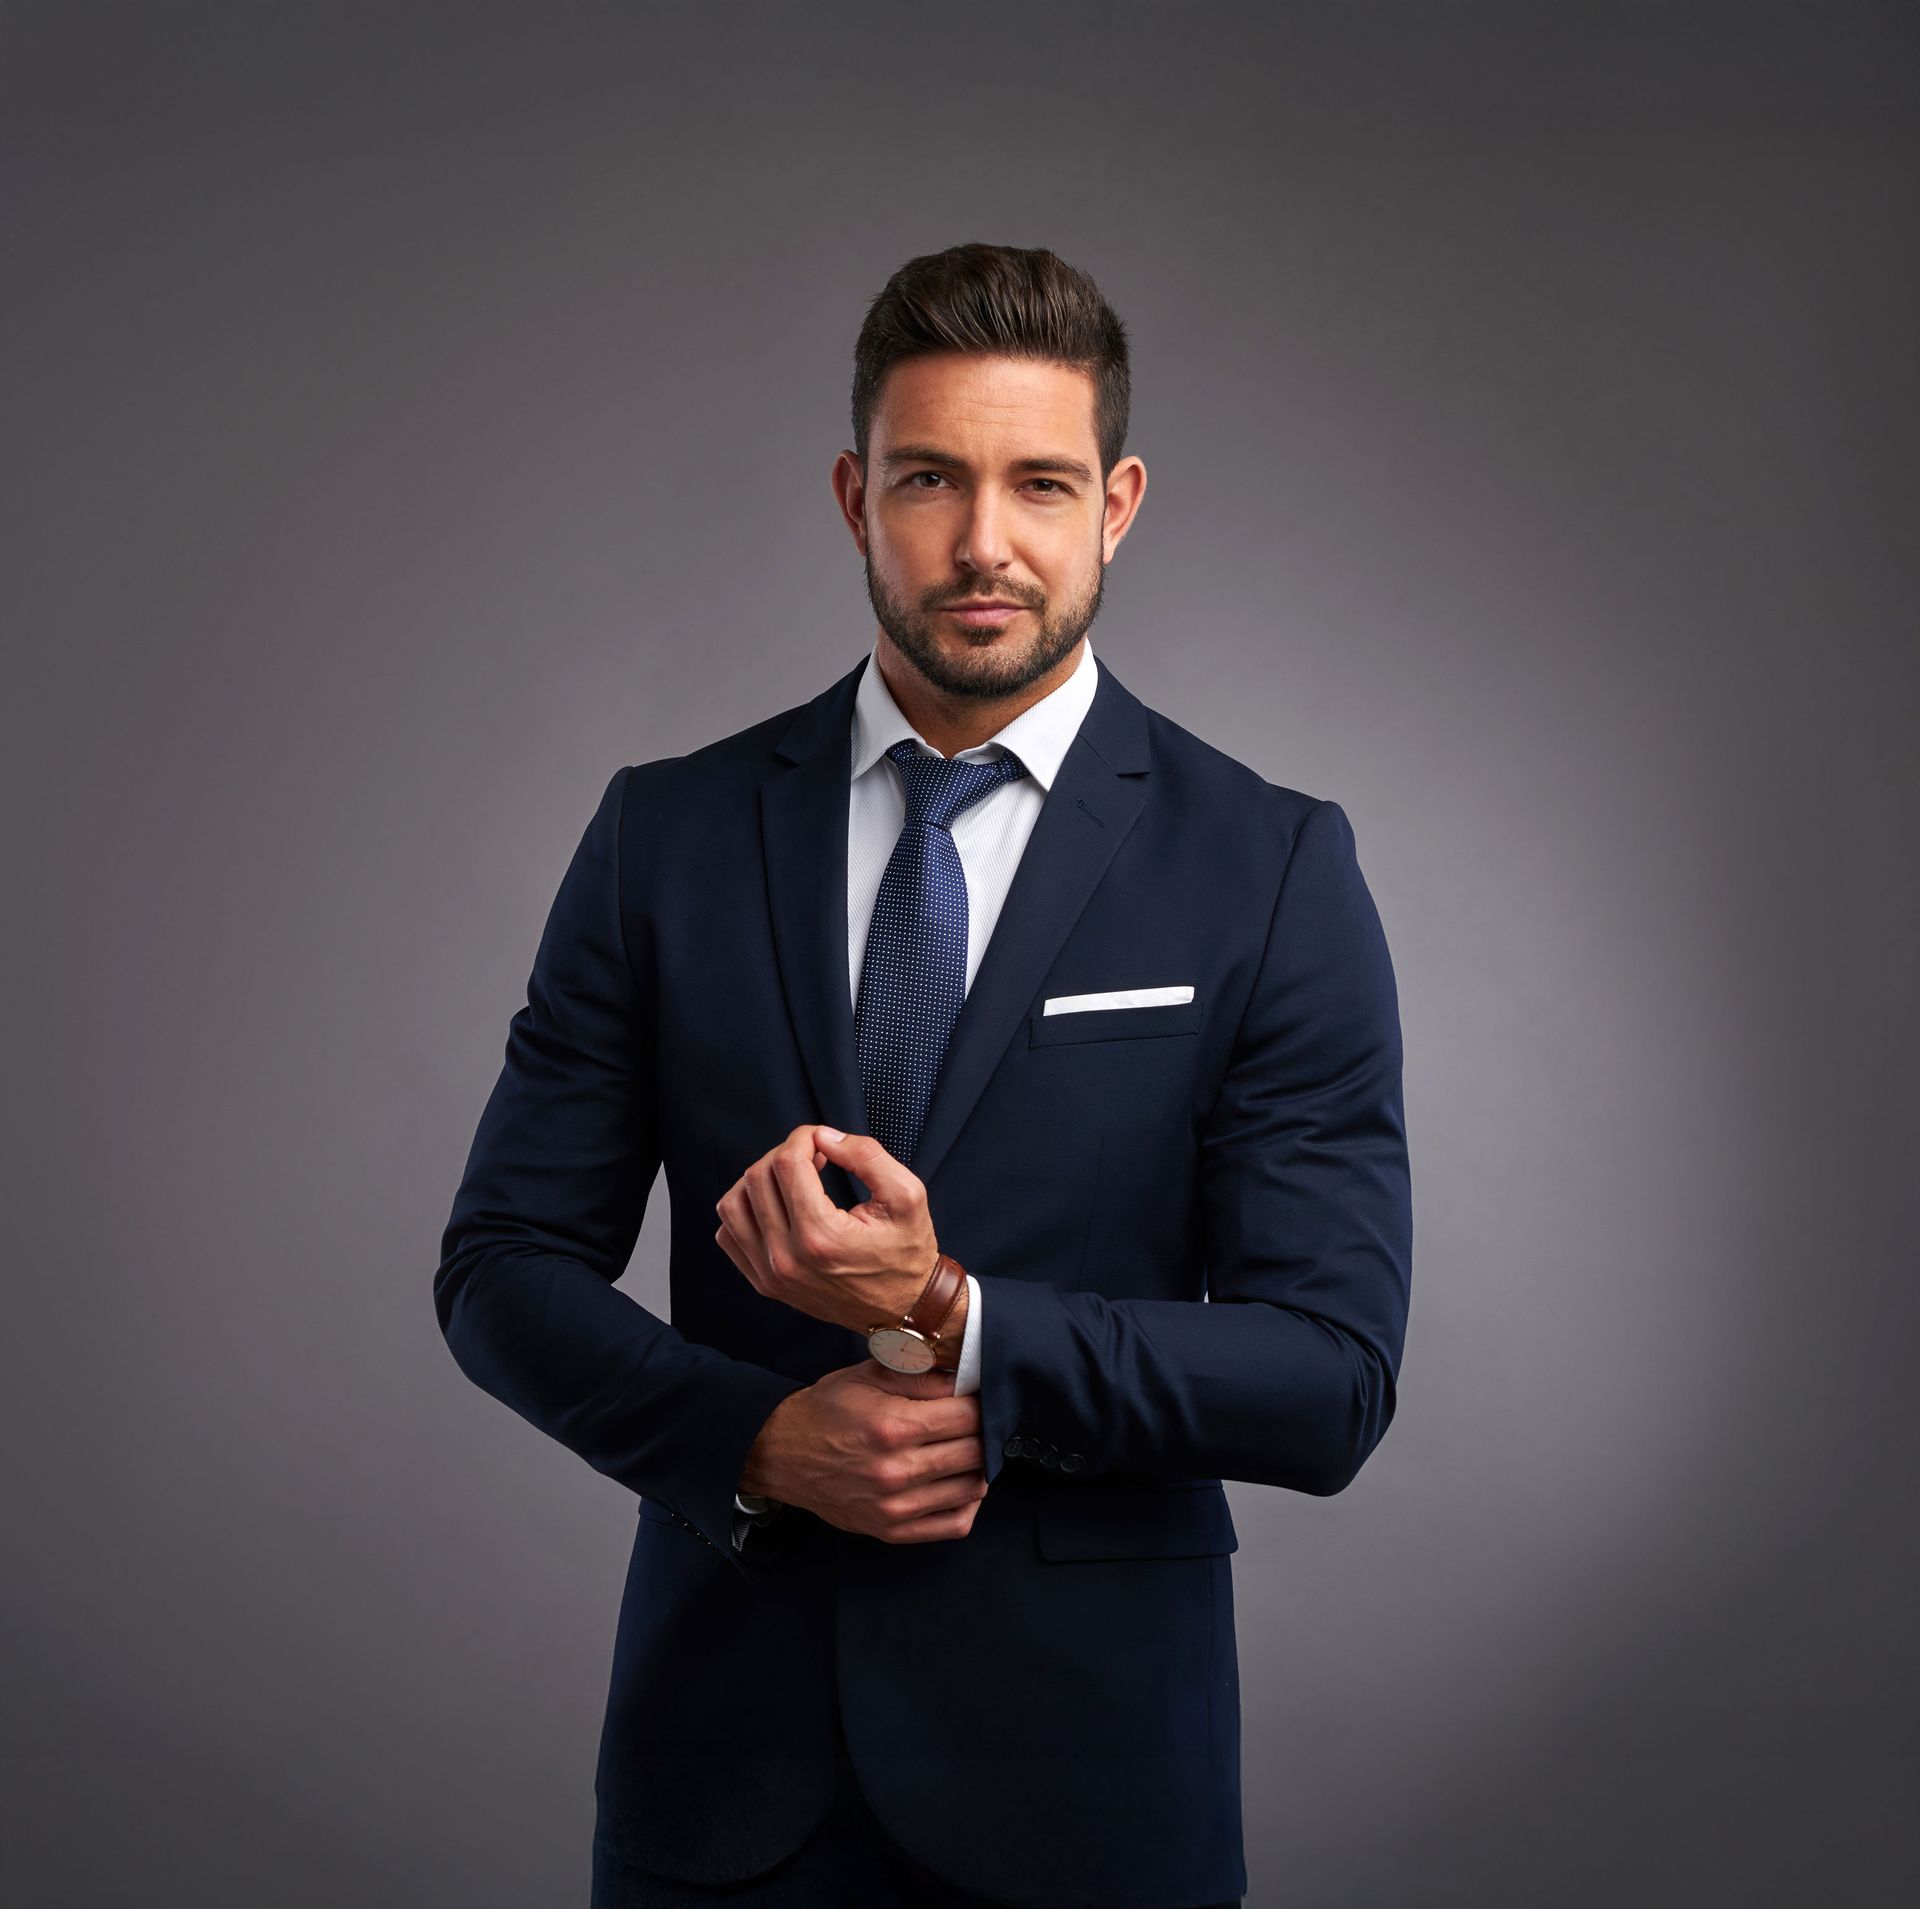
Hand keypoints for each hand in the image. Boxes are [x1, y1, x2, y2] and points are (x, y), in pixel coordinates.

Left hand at [714, 1125, 941, 1334]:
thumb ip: (866, 1156)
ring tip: (790, 1180)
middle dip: (783, 1154)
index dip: (803, 1138)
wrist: (903, 1308)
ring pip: (733, 1205)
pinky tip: (776, 1207)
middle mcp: (788, 1258)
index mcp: (821, 1236)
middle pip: (757, 1179)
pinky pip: (728, 1235)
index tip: (822, 1140)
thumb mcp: (907, 1195)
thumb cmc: (908, 1253)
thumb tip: (823, 1136)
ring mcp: (771, 1275)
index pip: (786, 1163)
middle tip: (812, 1157)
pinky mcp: (765, 1284)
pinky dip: (746, 1212)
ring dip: (759, 1180)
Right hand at [738, 1361, 987, 1542]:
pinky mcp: (893, 1530)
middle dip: (984, 1432)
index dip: (982, 1403)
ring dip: (980, 1466)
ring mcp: (896, 1506)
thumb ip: (920, 1376)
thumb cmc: (826, 1409)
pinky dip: (969, 1504)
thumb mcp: (868, 1376)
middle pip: (975, 1452)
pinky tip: (961, 1483)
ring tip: (970, 1449)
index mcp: (892, 1426)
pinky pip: (954, 1525)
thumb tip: (965, 1381)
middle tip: (980, 1421)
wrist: (781, 1454)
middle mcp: (897, 1470)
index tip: (980, 1397)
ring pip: (972, 1488)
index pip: (968, 1417)